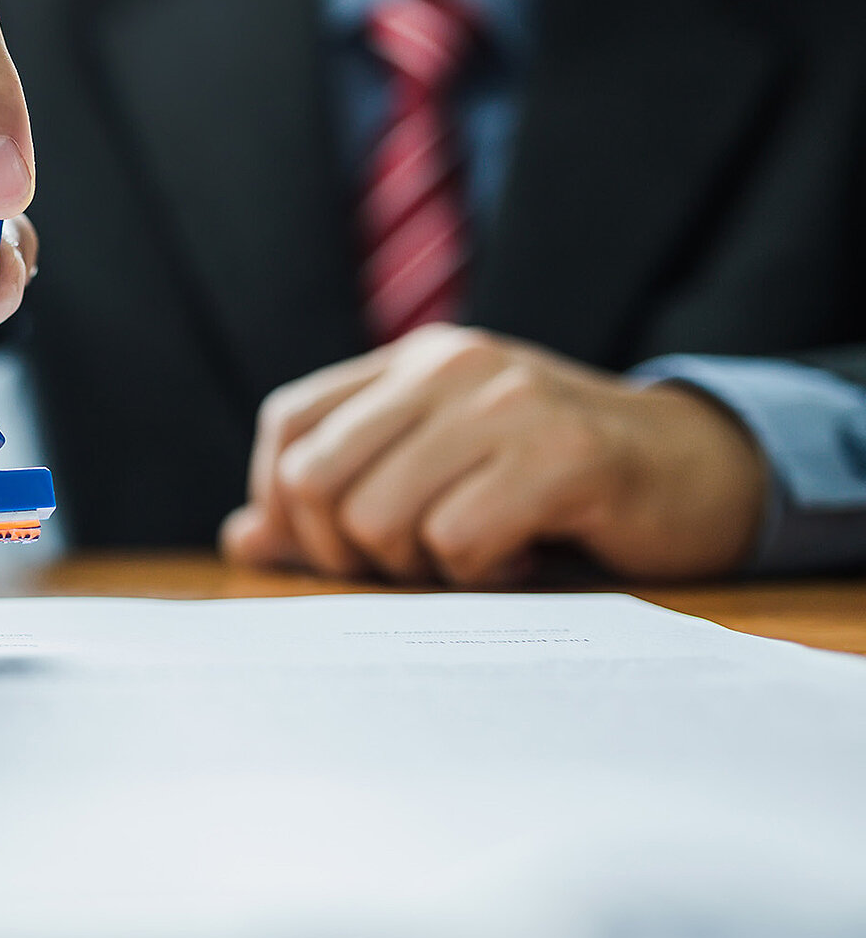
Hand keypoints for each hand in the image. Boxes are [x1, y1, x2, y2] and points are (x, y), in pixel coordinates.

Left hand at [220, 325, 767, 584]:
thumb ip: (338, 500)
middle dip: (347, 552)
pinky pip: (458, 542)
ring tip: (476, 553)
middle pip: (316, 481)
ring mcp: (505, 402)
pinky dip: (481, 575)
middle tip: (414, 562)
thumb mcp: (434, 477)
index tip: (337, 547)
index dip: (285, 504)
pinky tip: (523, 558)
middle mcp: (449, 365)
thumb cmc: (549, 485)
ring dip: (419, 567)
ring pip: (378, 518)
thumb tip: (243, 540)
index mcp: (409, 362)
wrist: (694, 473)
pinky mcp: (560, 454)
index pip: (287, 426)